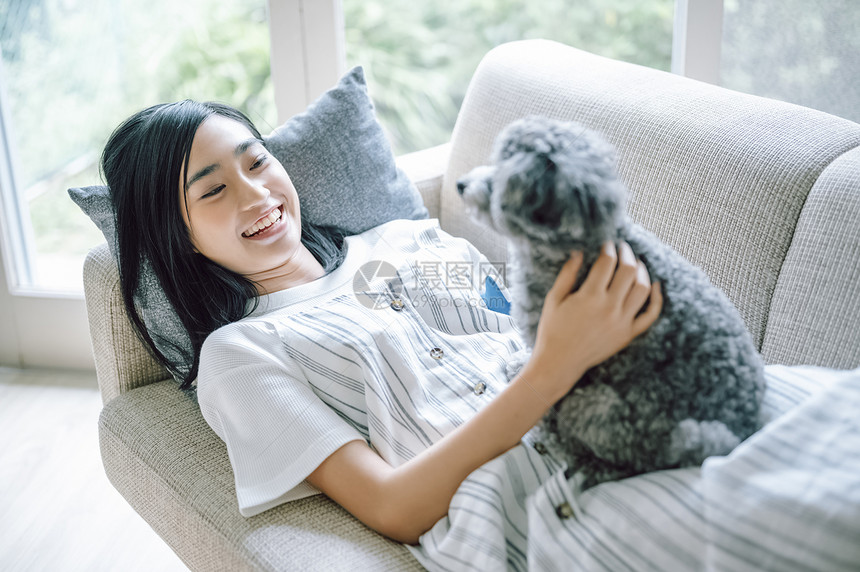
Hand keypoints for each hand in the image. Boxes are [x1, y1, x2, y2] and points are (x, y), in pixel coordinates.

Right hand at [523, 241, 662, 401]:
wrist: (559, 363)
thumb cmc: (552, 331)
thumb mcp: (554, 299)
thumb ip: (567, 274)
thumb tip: (579, 253)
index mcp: (589, 296)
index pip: (607, 263)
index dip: (609, 249)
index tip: (607, 244)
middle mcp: (609, 307)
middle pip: (628, 271)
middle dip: (627, 254)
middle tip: (623, 248)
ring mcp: (621, 322)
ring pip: (643, 289)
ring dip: (643, 271)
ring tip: (637, 264)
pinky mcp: (628, 335)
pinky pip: (650, 315)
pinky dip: (657, 299)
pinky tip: (656, 286)